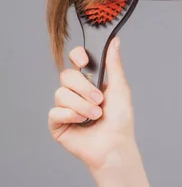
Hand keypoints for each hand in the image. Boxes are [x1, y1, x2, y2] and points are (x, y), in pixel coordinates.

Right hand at [48, 37, 136, 171]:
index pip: (76, 60)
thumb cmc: (120, 119)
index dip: (77, 56)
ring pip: (61, 94)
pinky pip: (55, 111)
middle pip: (66, 75)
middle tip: (99, 100)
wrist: (114, 145)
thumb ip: (114, 65)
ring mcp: (65, 106)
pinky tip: (82, 123)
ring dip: (81, 106)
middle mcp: (76, 91)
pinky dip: (71, 116)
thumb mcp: (120, 88)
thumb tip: (114, 41)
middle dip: (84, 88)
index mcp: (91, 80)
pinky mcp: (57, 123)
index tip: (85, 62)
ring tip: (96, 115)